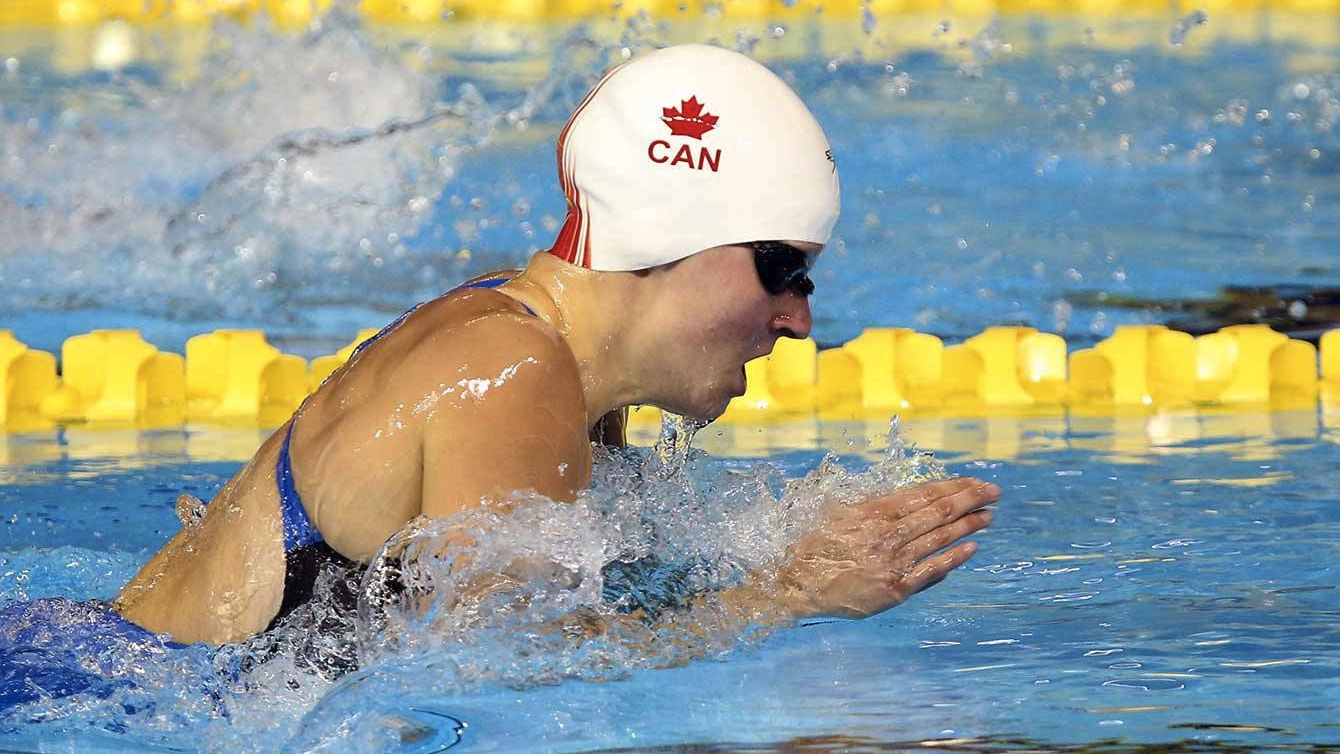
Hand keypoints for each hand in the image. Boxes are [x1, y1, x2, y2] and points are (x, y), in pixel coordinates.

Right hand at [775, 476, 997, 619]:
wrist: (796, 585)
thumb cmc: (814, 547)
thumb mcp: (838, 513)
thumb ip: (870, 505)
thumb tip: (902, 497)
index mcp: (873, 512)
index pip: (924, 494)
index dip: (953, 487)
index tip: (975, 481)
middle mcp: (887, 534)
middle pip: (938, 512)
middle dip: (970, 500)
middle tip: (993, 493)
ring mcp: (894, 562)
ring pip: (940, 538)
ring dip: (968, 525)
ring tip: (989, 516)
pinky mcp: (896, 589)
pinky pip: (932, 570)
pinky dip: (954, 557)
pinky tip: (972, 547)